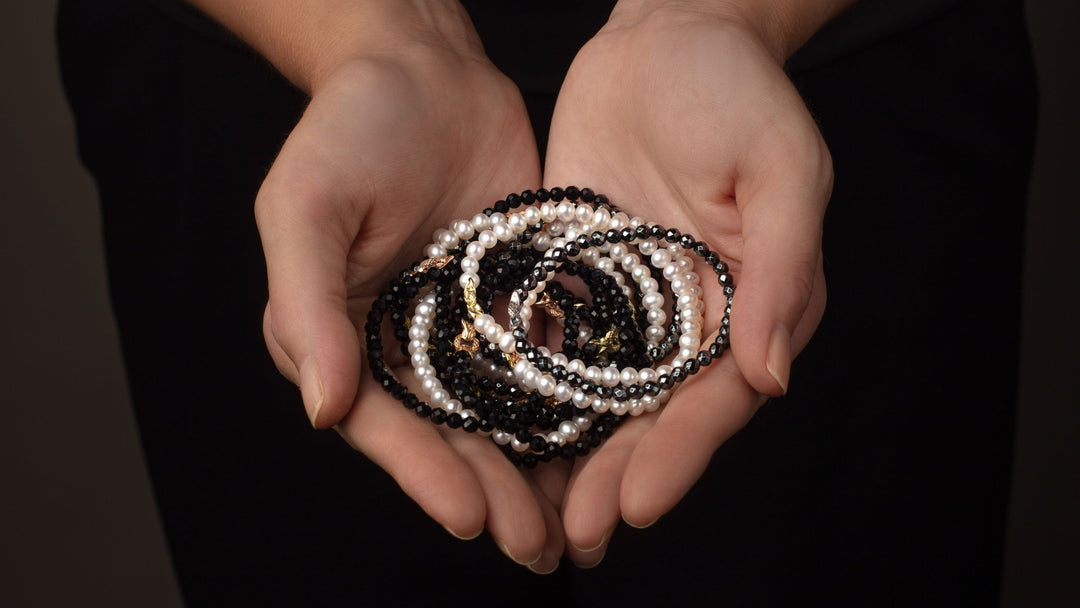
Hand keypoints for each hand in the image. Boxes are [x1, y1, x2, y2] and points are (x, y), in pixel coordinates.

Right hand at [252, 10, 564, 570]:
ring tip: (576, 525)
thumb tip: (322, 409)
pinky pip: (547, 359)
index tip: (470, 514)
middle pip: (450, 433)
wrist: (422, 69)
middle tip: (537, 547)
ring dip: (538, 468)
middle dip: (493, 491)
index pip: (384, 420)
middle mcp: (406, 343)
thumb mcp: (306, 207)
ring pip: (504, 411)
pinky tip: (608, 440)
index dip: (424, 472)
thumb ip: (306, 307)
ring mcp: (467, 325)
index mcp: (343, 336)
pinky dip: (574, 401)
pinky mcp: (519, 299)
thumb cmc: (347, 129)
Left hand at [543, 4, 831, 565]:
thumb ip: (784, 271)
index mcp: (751, 306)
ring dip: (568, 455)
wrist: (669, 37)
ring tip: (532, 515)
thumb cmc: (739, 93)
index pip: (715, 398)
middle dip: (615, 476)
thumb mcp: (781, 169)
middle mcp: (690, 318)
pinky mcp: (578, 275)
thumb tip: (772, 378)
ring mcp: (630, 301)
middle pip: (652, 415)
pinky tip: (495, 429)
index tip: (635, 504)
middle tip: (573, 536)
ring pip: (598, 393)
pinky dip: (529, 386)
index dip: (679, 455)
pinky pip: (554, 340)